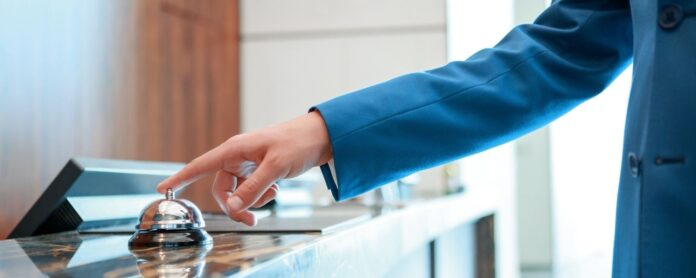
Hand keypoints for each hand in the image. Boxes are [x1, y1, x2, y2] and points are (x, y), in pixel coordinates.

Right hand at [157, 111, 332, 225]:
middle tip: (251, 219)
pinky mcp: (258, 169)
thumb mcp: (275, 167)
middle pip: (222, 189)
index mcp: (235, 149)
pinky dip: (260, 195)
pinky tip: (275, 188)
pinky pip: (250, 189)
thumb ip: (252, 188)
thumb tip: (232, 207)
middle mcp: (237, 156)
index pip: (201, 165)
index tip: (162, 189)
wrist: (320, 138)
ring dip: (251, 200)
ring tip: (272, 194)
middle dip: (235, 205)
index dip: (180, 178)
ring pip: (237, 192)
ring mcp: (248, 163)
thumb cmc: (297, 144)